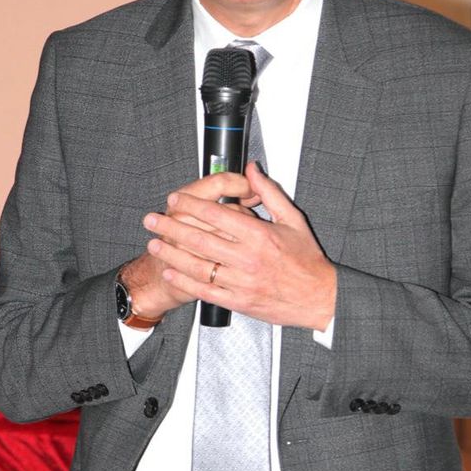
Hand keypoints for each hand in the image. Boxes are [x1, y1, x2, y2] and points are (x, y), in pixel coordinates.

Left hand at [143, 162, 336, 329]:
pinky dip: (186, 281)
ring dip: (171, 254)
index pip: (216, 214)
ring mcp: (241, 282)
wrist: (319, 298)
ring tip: (154, 244)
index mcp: (259, 236)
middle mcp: (247, 258)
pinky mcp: (239, 301)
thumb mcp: (293, 220)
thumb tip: (252, 169)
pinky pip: (206, 291)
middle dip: (171, 227)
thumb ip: (270, 192)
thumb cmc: (307, 261)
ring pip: (197, 266)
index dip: (190, 205)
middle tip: (152, 220)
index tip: (175, 200)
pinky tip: (172, 272)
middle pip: (199, 239)